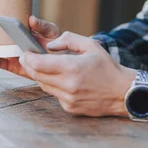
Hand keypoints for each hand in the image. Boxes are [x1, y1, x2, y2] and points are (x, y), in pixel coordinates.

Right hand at [0, 12, 59, 78]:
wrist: (59, 62)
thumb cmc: (54, 43)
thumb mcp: (51, 31)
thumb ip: (42, 25)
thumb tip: (31, 19)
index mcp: (19, 28)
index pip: (2, 20)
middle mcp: (12, 39)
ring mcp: (11, 52)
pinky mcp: (13, 65)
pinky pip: (1, 63)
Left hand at [18, 31, 135, 116]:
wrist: (122, 92)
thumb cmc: (108, 67)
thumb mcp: (91, 45)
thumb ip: (69, 39)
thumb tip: (51, 44)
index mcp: (72, 67)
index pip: (39, 64)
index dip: (28, 57)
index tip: (25, 52)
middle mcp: (68, 85)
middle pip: (37, 75)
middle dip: (29, 65)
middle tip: (27, 57)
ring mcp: (68, 99)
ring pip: (43, 86)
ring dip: (39, 75)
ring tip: (42, 66)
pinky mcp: (70, 107)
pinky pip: (54, 94)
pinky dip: (53, 85)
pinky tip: (60, 79)